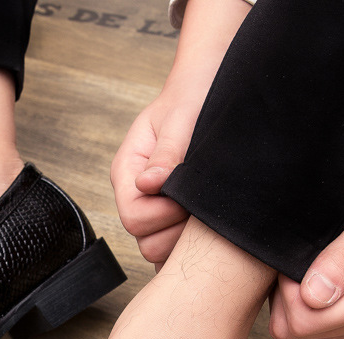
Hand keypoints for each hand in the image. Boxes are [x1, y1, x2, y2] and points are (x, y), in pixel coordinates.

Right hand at [110, 0, 249, 268]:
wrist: (214, 83)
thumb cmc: (196, 93)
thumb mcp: (182, 115)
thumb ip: (168, 151)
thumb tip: (149, 184)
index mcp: (128, 172)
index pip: (133, 218)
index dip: (163, 215)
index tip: (190, 195)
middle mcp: (138, 195)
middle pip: (146, 242)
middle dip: (177, 232)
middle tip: (206, 207)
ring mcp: (156, 208)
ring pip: (162, 250)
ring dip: (189, 239)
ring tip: (213, 210)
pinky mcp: (176, 217)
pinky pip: (178, 247)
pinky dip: (195, 245)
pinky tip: (215, 221)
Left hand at [270, 164, 343, 338]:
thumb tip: (313, 296)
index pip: (303, 323)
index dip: (287, 292)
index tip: (296, 262)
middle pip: (294, 336)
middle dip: (282, 301)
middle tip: (294, 267)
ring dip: (287, 312)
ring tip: (298, 277)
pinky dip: (297, 323)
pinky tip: (300, 292)